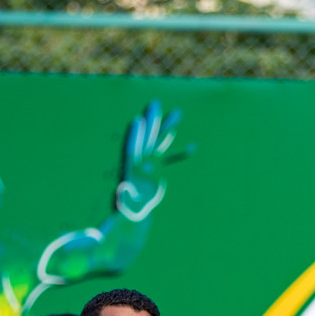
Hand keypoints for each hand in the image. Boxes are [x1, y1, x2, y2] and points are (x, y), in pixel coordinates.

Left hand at [118, 102, 185, 221]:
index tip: (138, 120)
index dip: (135, 136)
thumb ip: (124, 197)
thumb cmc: (128, 210)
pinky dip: (179, 153)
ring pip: (159, 141)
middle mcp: (140, 162)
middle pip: (146, 138)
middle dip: (151, 121)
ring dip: (167, 127)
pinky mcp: (157, 169)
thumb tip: (122, 191)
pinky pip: (169, 157)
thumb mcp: (125, 205)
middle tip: (155, 103)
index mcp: (131, 169)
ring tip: (178, 112)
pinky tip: (192, 146)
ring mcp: (149, 163)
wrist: (134, 211)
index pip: (132, 149)